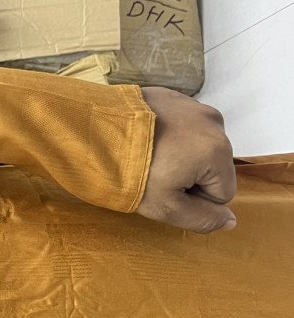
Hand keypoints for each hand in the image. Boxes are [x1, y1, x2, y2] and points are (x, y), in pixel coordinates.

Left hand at [136, 87, 236, 232]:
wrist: (86, 132)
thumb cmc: (126, 174)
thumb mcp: (165, 207)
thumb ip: (202, 218)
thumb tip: (231, 221)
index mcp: (217, 150)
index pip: (221, 193)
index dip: (192, 200)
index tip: (162, 190)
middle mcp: (213, 122)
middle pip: (211, 166)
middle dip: (186, 176)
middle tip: (151, 175)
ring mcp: (191, 104)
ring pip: (195, 145)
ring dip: (176, 155)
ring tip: (143, 157)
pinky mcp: (169, 95)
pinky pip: (178, 125)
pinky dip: (164, 135)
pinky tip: (139, 140)